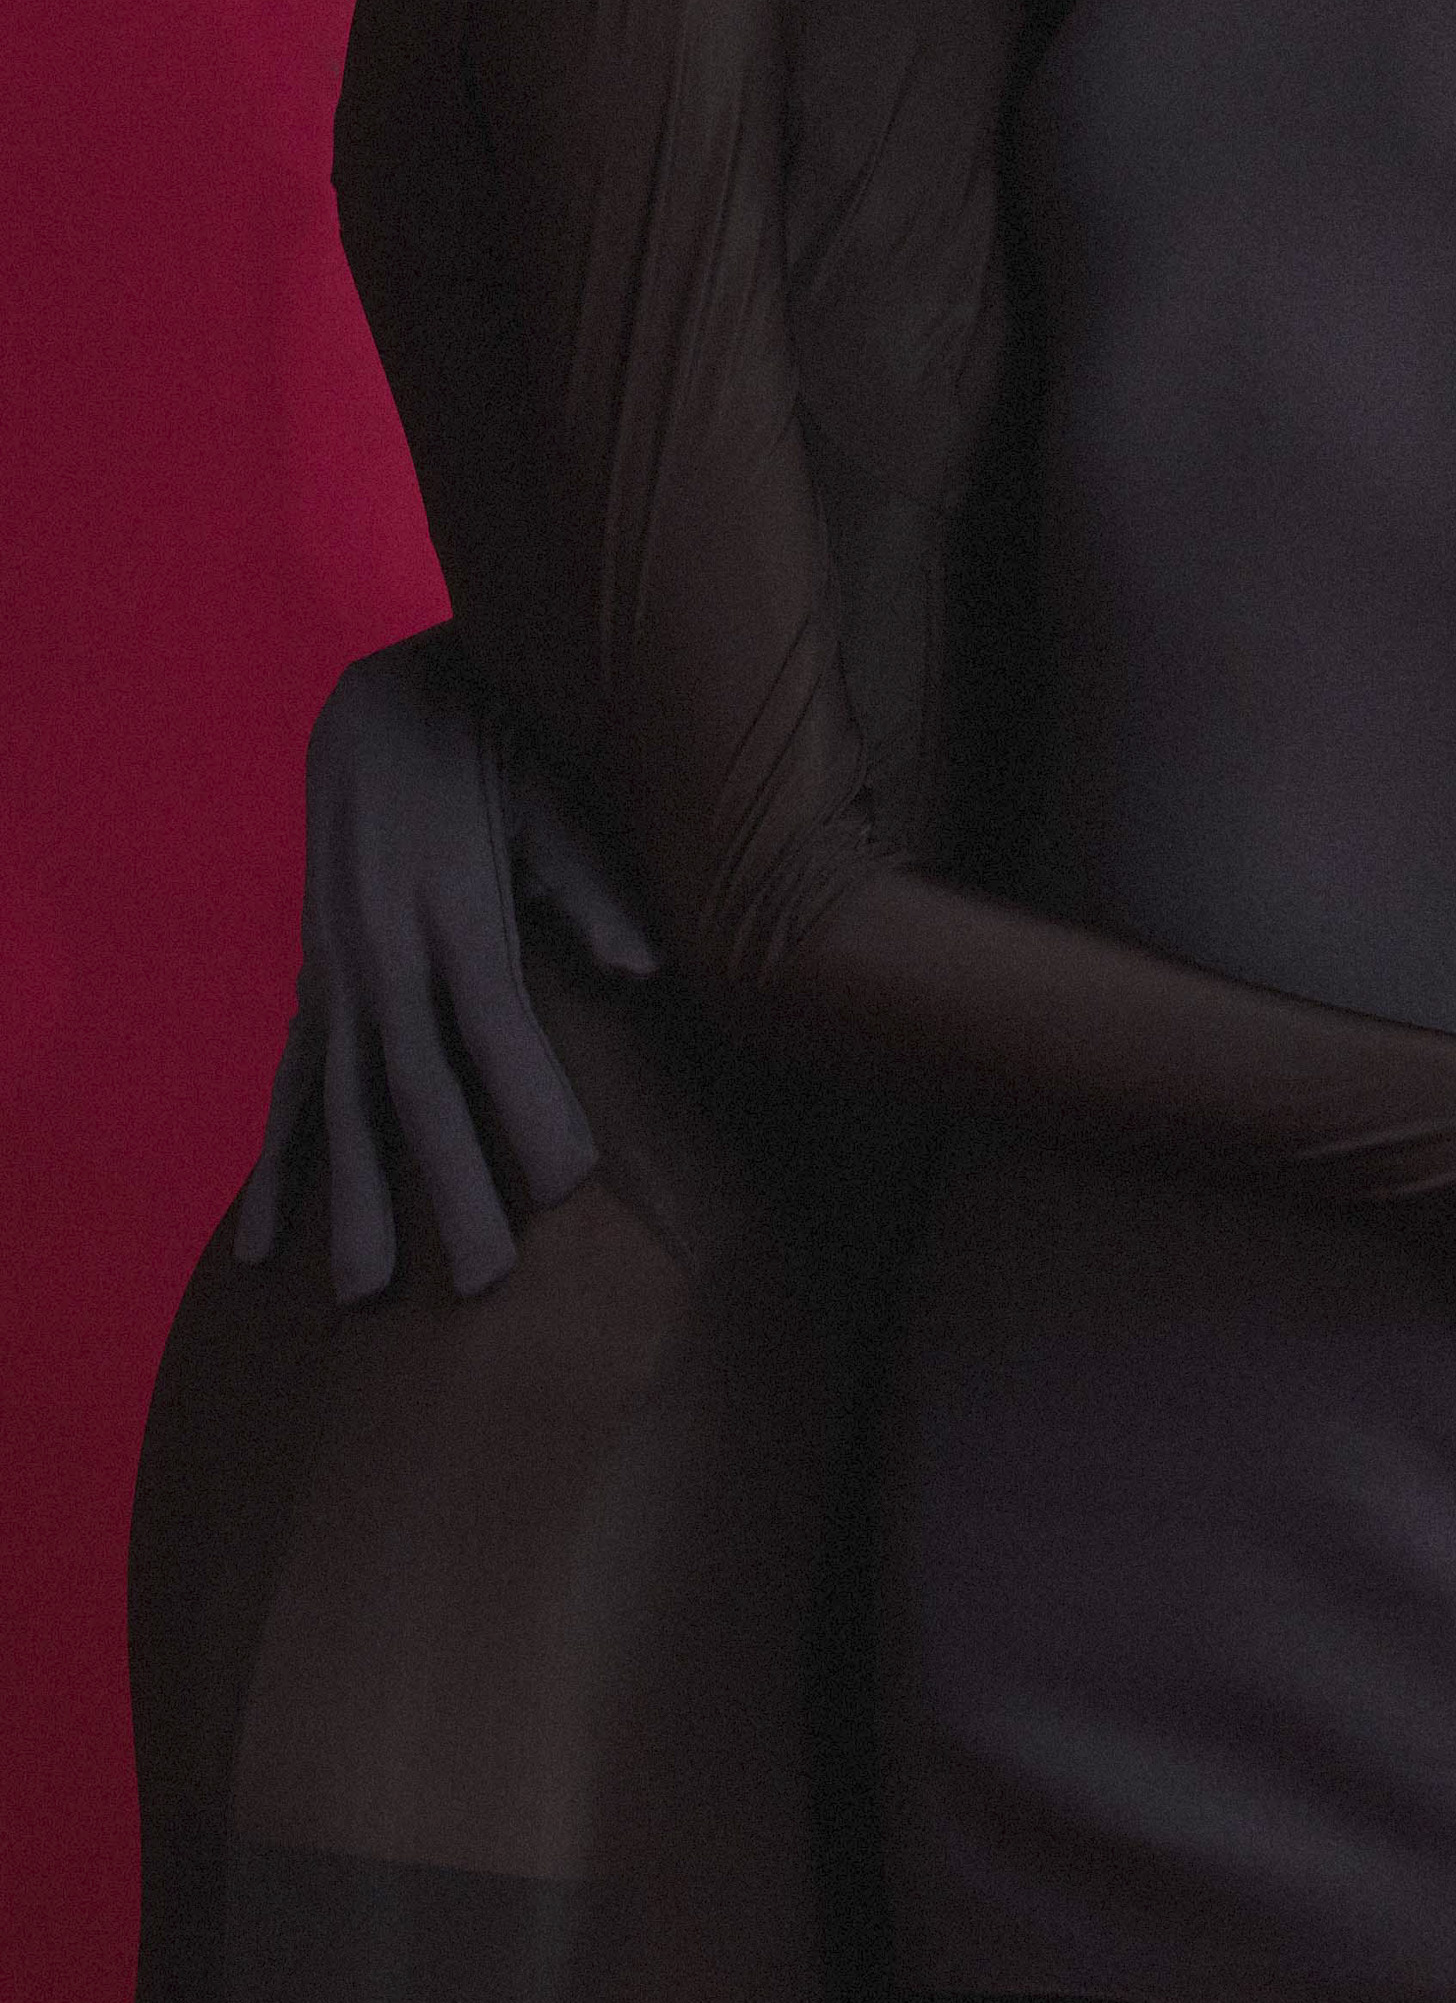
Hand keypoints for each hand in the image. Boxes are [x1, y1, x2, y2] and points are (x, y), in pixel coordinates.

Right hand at [236, 627, 642, 1302]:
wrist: (381, 707)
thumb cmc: (492, 753)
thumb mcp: (552, 801)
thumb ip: (591, 889)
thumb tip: (645, 966)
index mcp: (457, 923)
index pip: (498, 1037)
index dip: (529, 1111)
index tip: (567, 1188)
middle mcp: (387, 963)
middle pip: (419, 1096)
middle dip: (448, 1191)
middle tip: (479, 1282)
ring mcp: (341, 980)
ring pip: (347, 1111)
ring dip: (353, 1203)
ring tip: (358, 1294)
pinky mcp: (317, 985)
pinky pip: (294, 1088)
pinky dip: (280, 1164)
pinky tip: (264, 1242)